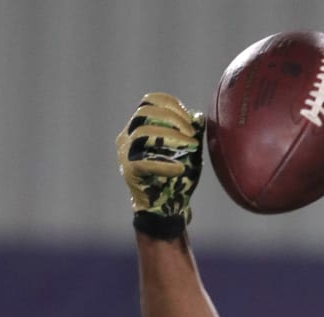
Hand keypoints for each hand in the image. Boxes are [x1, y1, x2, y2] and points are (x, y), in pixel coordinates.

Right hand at [115, 92, 204, 237]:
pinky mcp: (129, 171)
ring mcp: (125, 153)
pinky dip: (165, 164)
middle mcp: (128, 136)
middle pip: (144, 113)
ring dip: (172, 137)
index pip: (148, 103)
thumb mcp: (188, 152)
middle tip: (192, 133)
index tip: (189, 117)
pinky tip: (180, 169)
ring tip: (192, 146)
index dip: (170, 104)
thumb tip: (199, 116)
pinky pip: (144, 162)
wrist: (165, 207)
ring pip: (143, 133)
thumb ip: (191, 134)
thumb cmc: (177, 177)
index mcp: (139, 127)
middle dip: (172, 118)